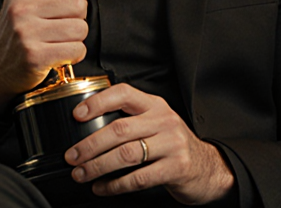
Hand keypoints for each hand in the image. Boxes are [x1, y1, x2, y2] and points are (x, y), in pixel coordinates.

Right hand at [0, 0, 96, 111]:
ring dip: (76, 37)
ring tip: (59, 39)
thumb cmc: (16, 32)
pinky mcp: (35, 56)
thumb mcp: (31, 0)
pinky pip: (76, 49)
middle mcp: (21, 8)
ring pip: (80, 28)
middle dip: (78, 16)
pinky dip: (74, 54)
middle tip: (62, 24)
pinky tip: (59, 52)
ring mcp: (26, 32)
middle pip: (77, 4)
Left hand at [65, 84, 234, 204]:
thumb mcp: (156, 123)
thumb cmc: (174, 146)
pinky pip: (138, 178)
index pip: (123, 93)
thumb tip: (87, 127)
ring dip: (97, 166)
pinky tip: (102, 188)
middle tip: (72, 156)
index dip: (98, 102)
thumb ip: (131, 120)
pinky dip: (115, 185)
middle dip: (89, 145)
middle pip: (119, 129)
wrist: (208, 167)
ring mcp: (172, 144)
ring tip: (81, 174)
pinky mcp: (175, 168)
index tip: (76, 115)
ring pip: (126, 154)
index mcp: (155, 105)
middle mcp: (164, 121)